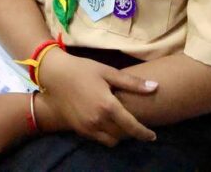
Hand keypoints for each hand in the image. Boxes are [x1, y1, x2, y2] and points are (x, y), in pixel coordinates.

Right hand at [37, 51, 157, 145]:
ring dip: (119, 135)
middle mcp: (98, 120)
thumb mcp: (107, 72)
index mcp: (108, 105)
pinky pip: (98, 138)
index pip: (132, 126)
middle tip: (135, 123)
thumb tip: (155, 87)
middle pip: (123, 135)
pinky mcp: (79, 129)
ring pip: (111, 140)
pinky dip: (105, 134)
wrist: (54, 74)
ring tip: (120, 123)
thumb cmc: (82, 69)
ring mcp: (87, 127)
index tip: (153, 136)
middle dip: (131, 132)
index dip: (144, 133)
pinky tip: (106, 122)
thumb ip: (132, 83)